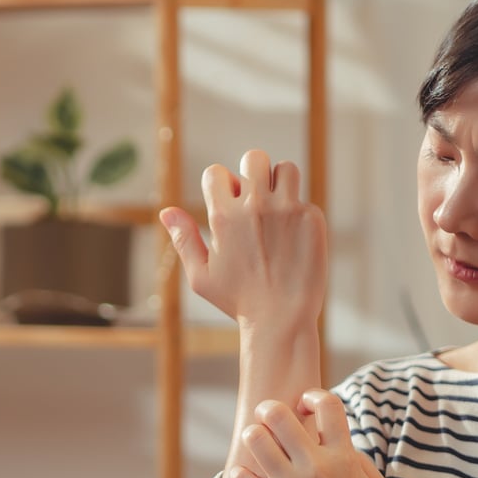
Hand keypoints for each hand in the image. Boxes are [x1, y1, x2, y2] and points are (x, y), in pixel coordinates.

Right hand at [158, 149, 326, 329]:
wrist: (282, 319)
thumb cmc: (238, 301)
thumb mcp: (201, 275)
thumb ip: (184, 239)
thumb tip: (166, 211)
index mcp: (223, 217)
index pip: (216, 172)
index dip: (221, 186)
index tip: (229, 204)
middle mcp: (254, 206)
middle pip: (253, 157)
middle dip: (253, 172)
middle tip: (257, 198)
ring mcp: (286, 210)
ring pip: (285, 168)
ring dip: (280, 183)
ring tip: (279, 209)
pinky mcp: (311, 218)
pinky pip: (305, 199)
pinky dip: (300, 213)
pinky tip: (295, 239)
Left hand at [225, 388, 396, 477]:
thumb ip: (361, 461)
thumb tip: (343, 443)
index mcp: (344, 457)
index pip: (327, 404)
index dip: (312, 397)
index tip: (305, 407)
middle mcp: (316, 466)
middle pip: (278, 414)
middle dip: (269, 412)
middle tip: (269, 424)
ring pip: (254, 438)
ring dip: (252, 440)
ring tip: (258, 452)